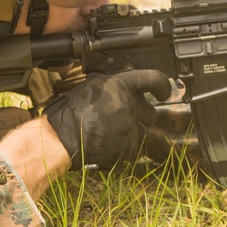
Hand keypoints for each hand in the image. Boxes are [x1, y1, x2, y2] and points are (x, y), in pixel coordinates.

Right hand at [43, 70, 171, 170]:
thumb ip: (115, 86)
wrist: (62, 138)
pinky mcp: (128, 147)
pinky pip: (134, 147)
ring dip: (133, 133)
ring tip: (111, 134)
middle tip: (122, 119)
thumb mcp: (93, 86)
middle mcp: (129, 104)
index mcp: (120, 85)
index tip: (164, 92)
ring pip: (144, 131)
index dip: (163, 86)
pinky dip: (125, 148)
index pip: (153, 79)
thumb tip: (129, 88)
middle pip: (150, 112)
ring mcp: (130, 127)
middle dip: (140, 116)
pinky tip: (109, 144)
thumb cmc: (71, 111)